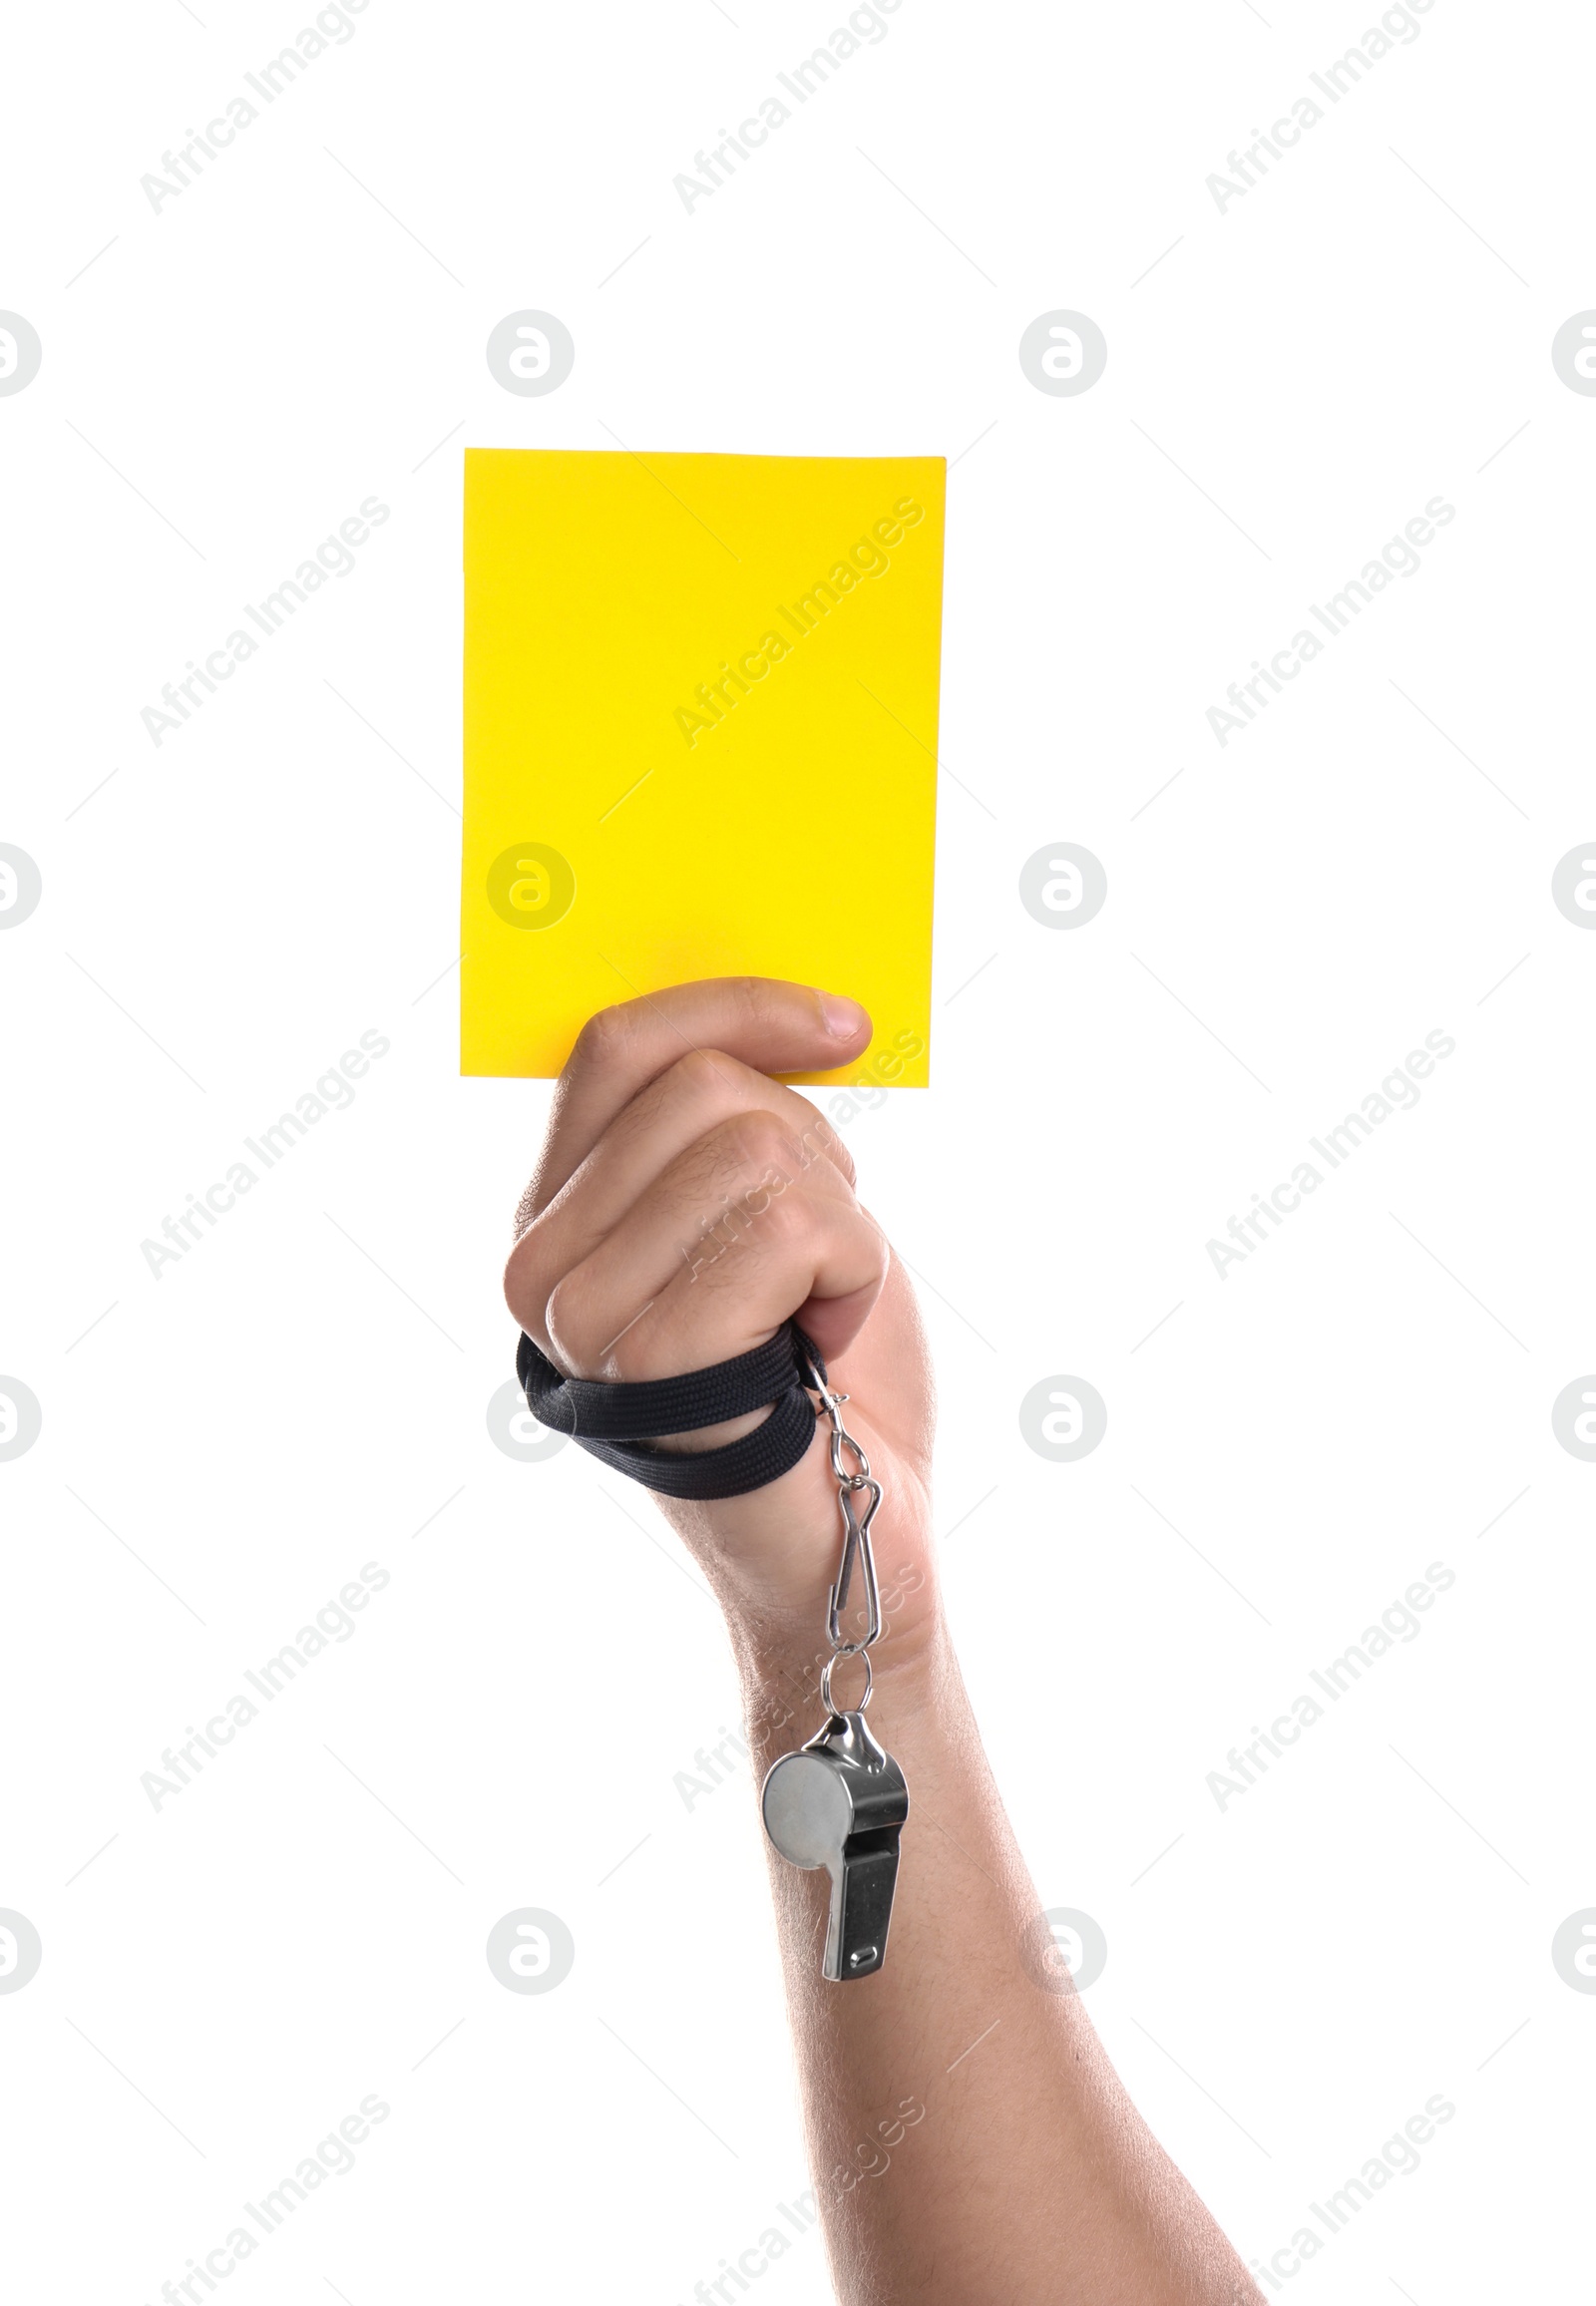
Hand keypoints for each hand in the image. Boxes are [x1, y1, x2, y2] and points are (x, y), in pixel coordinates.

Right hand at [503, 978, 937, 1676]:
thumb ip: (735, 1116)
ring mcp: (584, 1318)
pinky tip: (824, 1345)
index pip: (620, 1044)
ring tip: (816, 1311)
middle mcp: (540, 1264)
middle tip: (820, 1258)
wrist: (857, 1535)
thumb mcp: (774, 1206)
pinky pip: (791, 1226)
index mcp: (555, 1214)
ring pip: (756, 1148)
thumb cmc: (825, 1373)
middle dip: (814, 1153)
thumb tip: (774, 1009)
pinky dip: (853, 1274)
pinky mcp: (652, 1362)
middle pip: (706, 1086)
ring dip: (839, 1224)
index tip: (846, 1025)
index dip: (739, 1006)